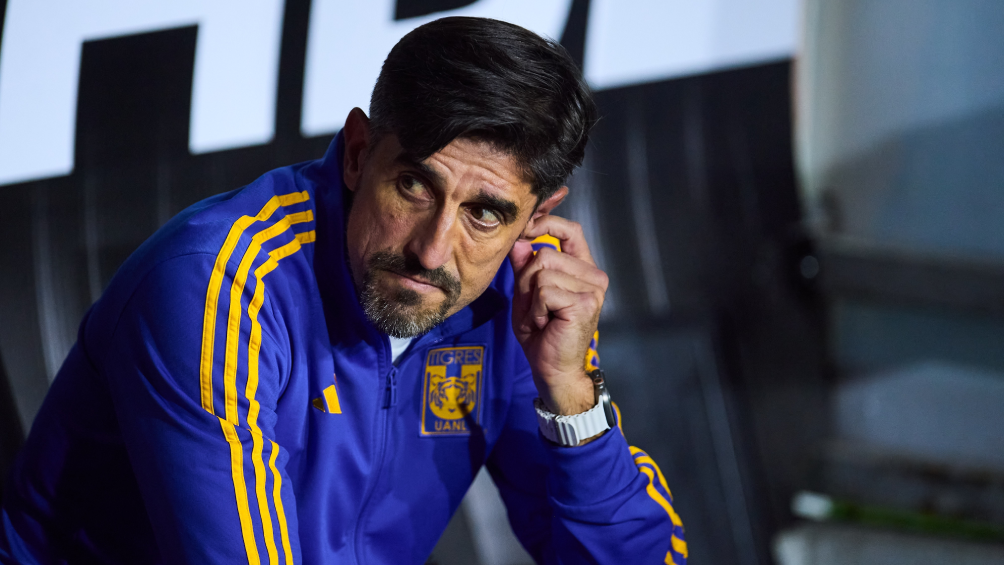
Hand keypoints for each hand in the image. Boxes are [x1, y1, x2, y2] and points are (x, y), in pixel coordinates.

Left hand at [508, 215, 608, 415]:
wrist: (552, 370)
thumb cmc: (540, 333)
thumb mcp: (526, 293)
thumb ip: (523, 266)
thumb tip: (519, 239)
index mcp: (583, 269)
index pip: (570, 230)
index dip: (546, 224)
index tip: (525, 230)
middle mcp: (594, 276)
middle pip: (545, 253)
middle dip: (526, 279)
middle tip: (533, 307)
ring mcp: (592, 289)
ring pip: (542, 270)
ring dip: (530, 297)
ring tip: (540, 316)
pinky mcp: (584, 303)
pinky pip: (544, 290)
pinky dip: (535, 308)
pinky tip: (544, 323)